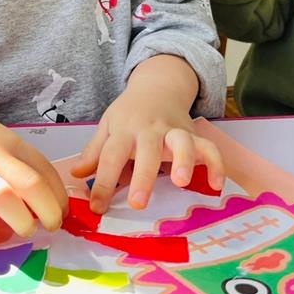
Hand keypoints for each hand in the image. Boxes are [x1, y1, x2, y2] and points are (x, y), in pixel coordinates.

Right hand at [0, 104, 67, 243]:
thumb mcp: (3, 141)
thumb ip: (26, 164)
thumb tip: (53, 198)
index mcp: (7, 147)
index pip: (42, 172)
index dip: (59, 198)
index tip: (62, 213)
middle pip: (27, 185)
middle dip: (47, 211)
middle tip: (49, 225)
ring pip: (1, 199)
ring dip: (20, 220)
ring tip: (24, 229)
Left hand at [69, 72, 224, 214]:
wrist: (157, 86)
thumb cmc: (130, 113)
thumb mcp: (108, 126)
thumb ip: (94, 152)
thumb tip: (76, 175)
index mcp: (124, 130)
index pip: (111, 156)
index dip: (103, 182)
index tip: (97, 208)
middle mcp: (149, 129)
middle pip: (146, 151)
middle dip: (143, 177)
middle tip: (138, 204)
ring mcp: (174, 130)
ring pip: (181, 142)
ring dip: (183, 160)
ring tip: (181, 182)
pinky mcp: (194, 134)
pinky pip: (209, 147)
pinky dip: (216, 163)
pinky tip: (217, 185)